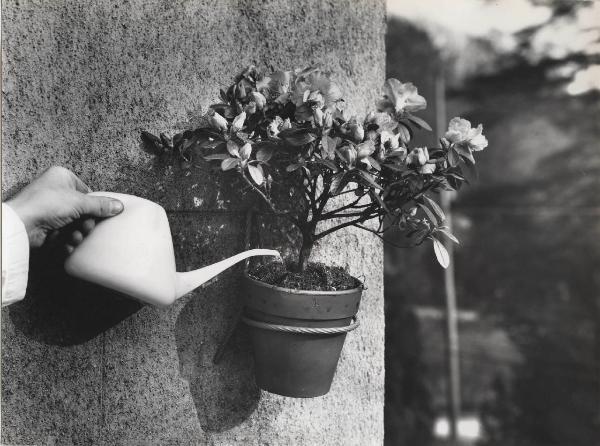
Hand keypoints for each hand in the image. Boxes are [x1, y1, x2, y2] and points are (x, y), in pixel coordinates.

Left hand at [6, 166, 123, 250]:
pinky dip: (66, 241)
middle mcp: (55, 191)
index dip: (94, 206)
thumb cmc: (46, 204)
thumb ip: (101, 205)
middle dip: (85, 223)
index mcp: (62, 177)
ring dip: (76, 234)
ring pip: (73, 224)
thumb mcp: (80, 202)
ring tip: (73, 237)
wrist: (22, 224)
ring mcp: (49, 209)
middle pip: (82, 211)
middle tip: (85, 227)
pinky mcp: (45, 226)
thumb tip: (119, 206)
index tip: (100, 216)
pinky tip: (65, 244)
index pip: (87, 192)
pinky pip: (63, 234)